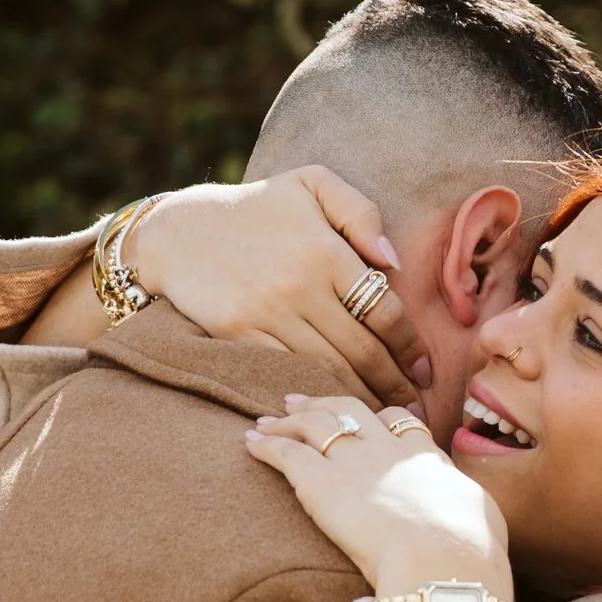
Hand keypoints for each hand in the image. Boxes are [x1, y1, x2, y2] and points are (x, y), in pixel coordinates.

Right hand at [131, 168, 426, 402]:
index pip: (384, 310)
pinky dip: (317, 395)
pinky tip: (335, 408)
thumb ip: (360, 213)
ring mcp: (268, 313)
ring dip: (362, 398)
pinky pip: (288, 373)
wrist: (178, 229)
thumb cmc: (255, 207)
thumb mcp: (311, 184)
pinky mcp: (238, 335)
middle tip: (414, 408)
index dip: (410, 346)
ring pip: (330, 369)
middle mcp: (301, 285)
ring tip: (383, 417)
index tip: (424, 369)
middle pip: (363, 350)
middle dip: (395, 384)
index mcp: (326, 250)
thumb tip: (391, 262)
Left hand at [244, 393, 512, 601]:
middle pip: (352, 412)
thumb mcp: (480, 518)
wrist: (443, 562)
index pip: (399, 422)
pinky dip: (267, 445)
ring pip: (315, 425)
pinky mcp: (322, 485)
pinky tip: (251, 443)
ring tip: (268, 419)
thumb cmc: (469, 552)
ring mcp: (354, 464)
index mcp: (427, 458)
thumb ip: (464, 503)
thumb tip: (467, 510)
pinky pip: (287, 454)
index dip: (378, 417)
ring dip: (289, 420)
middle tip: (302, 401)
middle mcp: (388, 451)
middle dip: (325, 403)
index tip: (366, 419)